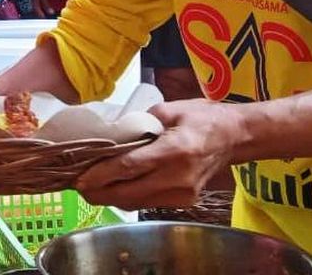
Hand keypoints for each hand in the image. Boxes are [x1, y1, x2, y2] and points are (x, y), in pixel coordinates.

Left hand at [73, 99, 242, 209]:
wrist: (234, 137)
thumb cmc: (201, 118)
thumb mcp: (169, 109)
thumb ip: (139, 122)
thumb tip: (112, 134)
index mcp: (174, 150)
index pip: (129, 168)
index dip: (101, 175)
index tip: (80, 178)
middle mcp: (178, 177)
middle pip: (129, 192)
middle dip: (99, 192)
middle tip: (76, 186)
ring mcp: (183, 194)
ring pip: (137, 202)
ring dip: (111, 198)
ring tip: (89, 188)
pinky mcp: (184, 201)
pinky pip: (148, 203)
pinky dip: (128, 197)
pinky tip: (114, 189)